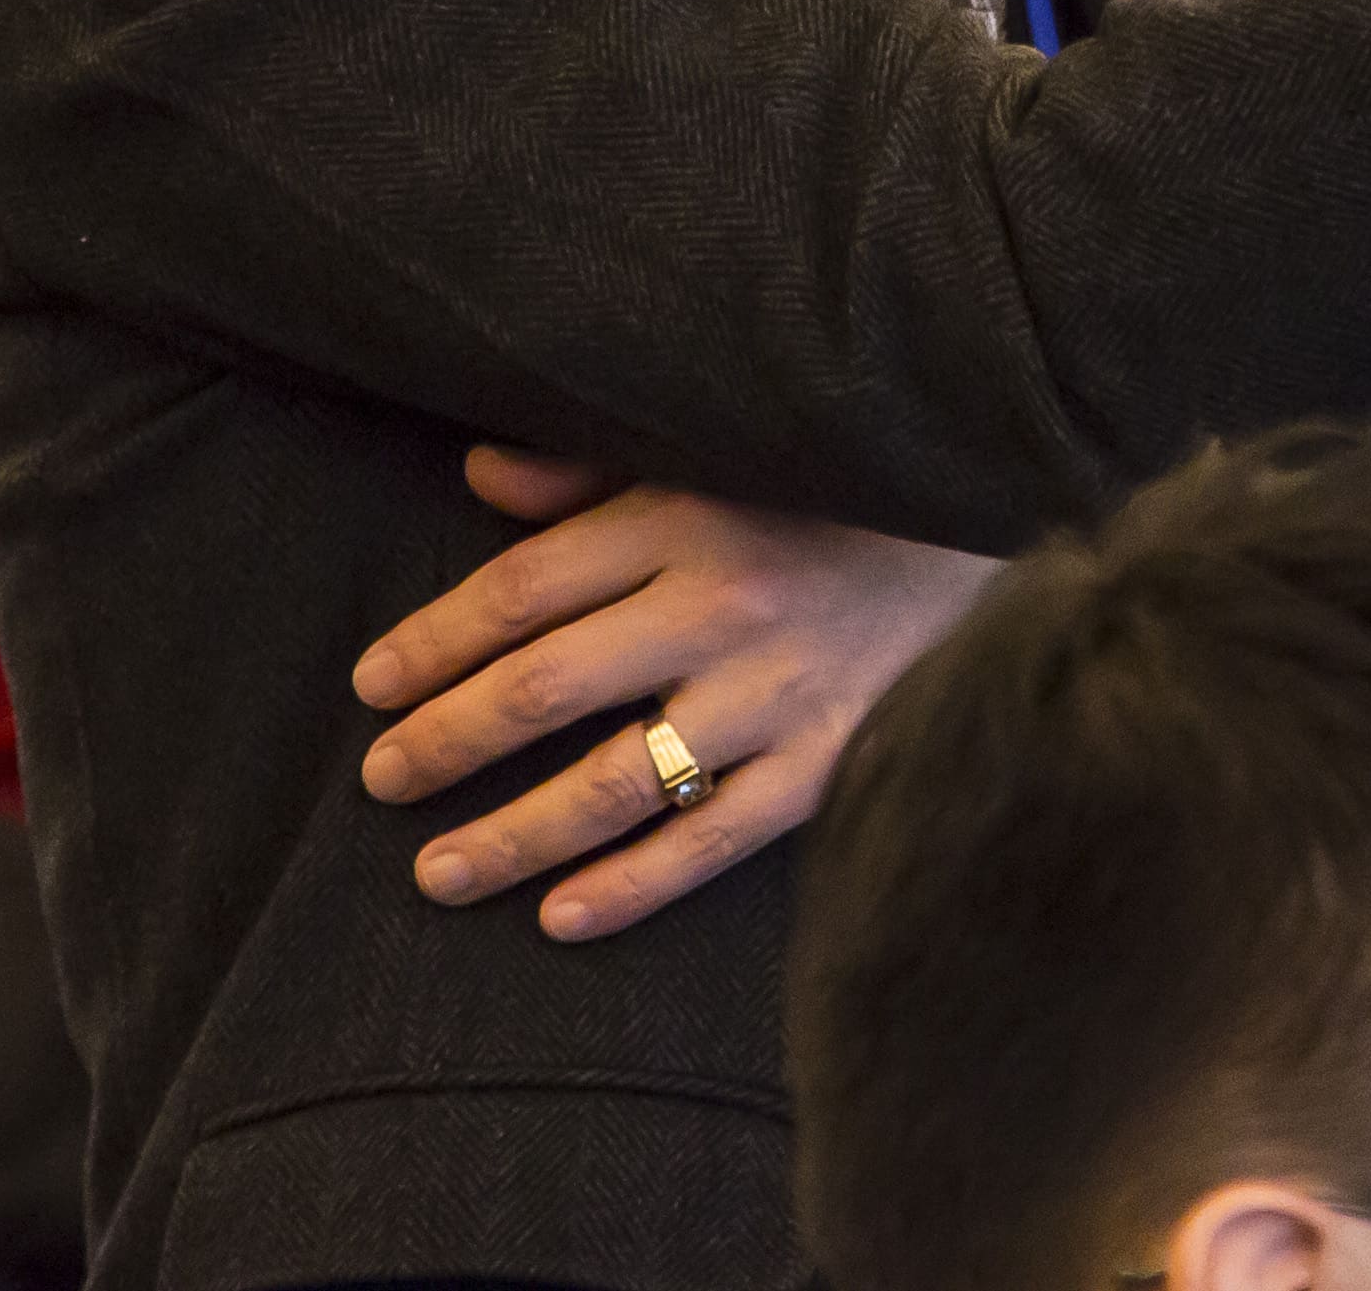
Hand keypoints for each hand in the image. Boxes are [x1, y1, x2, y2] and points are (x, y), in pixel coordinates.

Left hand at [355, 447, 994, 940]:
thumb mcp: (714, 453)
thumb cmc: (834, 489)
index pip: (521, 590)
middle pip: (546, 687)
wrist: (997, 520)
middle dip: (447, 741)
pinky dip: (632, 886)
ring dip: (513, 833)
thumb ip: (596, 468)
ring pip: (614, 782)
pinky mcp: (828, 759)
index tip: (372, 685)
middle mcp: (721, 607)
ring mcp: (775, 692)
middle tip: (382, 781)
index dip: (433, 642)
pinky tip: (561, 917)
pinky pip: (712, 839)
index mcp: (684, 516)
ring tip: (438, 872)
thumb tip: (481, 472)